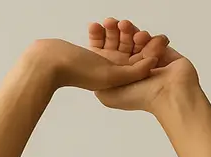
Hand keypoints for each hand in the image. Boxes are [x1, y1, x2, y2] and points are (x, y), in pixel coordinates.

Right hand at [25, 38, 156, 92]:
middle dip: (133, 37)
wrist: (49, 64)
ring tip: (110, 22)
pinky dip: (100, 32)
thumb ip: (135, 71)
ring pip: (115, 42)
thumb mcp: (113, 75)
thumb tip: (153, 63)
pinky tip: (97, 26)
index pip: (141, 64)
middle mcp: (112, 72)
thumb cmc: (78, 72)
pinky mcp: (89, 53)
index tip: (161, 38)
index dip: (152, 50)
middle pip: (130, 51)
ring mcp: (101, 62)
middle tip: (130, 26)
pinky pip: (100, 39)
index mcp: (119, 81)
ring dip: (115, 31)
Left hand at [88, 22, 199, 112]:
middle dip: (115, 30)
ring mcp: (149, 61)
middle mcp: (132, 68)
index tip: (95, 27)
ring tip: (128, 29)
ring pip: (138, 38)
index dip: (99, 37)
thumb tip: (92, 73)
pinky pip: (158, 40)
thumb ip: (97, 83)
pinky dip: (153, 39)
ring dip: (131, 31)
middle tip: (111, 23)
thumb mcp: (107, 96)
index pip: (106, 51)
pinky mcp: (166, 55)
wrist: (169, 95)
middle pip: (121, 42)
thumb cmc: (141, 97)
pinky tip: (146, 41)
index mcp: (118, 75)